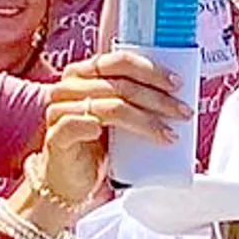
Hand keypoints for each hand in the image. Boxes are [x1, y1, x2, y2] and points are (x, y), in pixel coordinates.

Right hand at [39, 52, 189, 198]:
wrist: (71, 177)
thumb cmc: (95, 143)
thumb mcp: (116, 116)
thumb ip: (133, 99)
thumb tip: (175, 96)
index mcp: (83, 73)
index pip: (119, 61)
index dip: (150, 70)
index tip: (177, 84)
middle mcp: (69, 87)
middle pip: (120, 84)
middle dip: (157, 98)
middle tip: (182, 112)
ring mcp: (59, 110)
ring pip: (110, 107)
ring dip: (145, 121)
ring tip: (167, 134)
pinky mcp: (56, 136)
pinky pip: (80, 125)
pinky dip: (100, 128)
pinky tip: (123, 142)